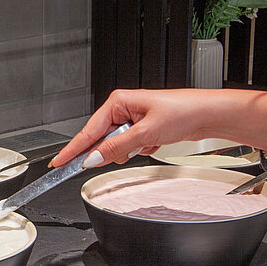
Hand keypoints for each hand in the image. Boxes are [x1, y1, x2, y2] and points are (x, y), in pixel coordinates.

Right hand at [51, 88, 266, 168]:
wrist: (207, 114)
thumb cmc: (182, 111)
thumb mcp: (146, 132)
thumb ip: (117, 147)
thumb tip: (95, 158)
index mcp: (117, 102)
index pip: (88, 131)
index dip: (73, 149)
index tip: (59, 163)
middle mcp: (122, 109)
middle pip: (101, 140)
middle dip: (112, 150)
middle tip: (126, 151)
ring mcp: (132, 120)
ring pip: (116, 146)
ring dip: (128, 150)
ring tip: (148, 142)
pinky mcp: (141, 129)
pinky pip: (129, 147)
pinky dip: (139, 150)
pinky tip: (154, 143)